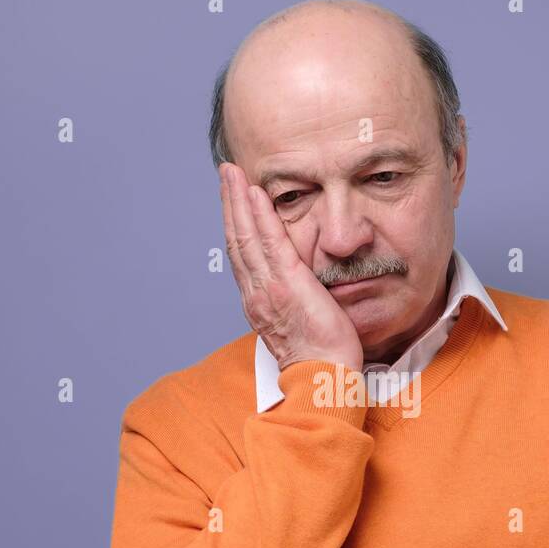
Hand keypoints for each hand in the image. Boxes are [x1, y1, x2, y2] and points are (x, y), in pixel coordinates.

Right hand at [219, 162, 362, 370]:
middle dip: (229, 203)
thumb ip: (293, 300)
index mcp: (258, 301)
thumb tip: (301, 286)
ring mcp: (268, 286)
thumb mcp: (299, 322)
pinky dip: (260, 215)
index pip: (241, 254)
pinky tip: (256, 193)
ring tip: (233, 172)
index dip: (234, 223)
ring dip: (238, 200)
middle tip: (226, 172)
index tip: (233, 199)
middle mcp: (255, 292)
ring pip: (246, 235)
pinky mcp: (288, 282)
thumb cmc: (319, 356)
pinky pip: (270, 242)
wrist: (322, 375)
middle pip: (236, 238)